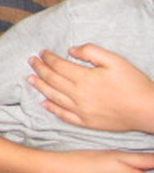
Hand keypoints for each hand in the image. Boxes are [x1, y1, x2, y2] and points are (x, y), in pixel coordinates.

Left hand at [28, 45, 153, 132]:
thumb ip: (91, 52)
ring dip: (40, 86)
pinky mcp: (86, 122)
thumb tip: (71, 50)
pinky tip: (44, 103)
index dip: (48, 58)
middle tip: (31, 61)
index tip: (42, 52)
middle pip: (52, 80)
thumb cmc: (134, 83)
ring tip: (30, 78)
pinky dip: (51, 108)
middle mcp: (78, 95)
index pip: (58, 65)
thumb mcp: (115, 60)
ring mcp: (80, 110)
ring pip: (53, 97)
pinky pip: (63, 115)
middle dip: (40, 69)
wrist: (147, 110)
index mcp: (84, 78)